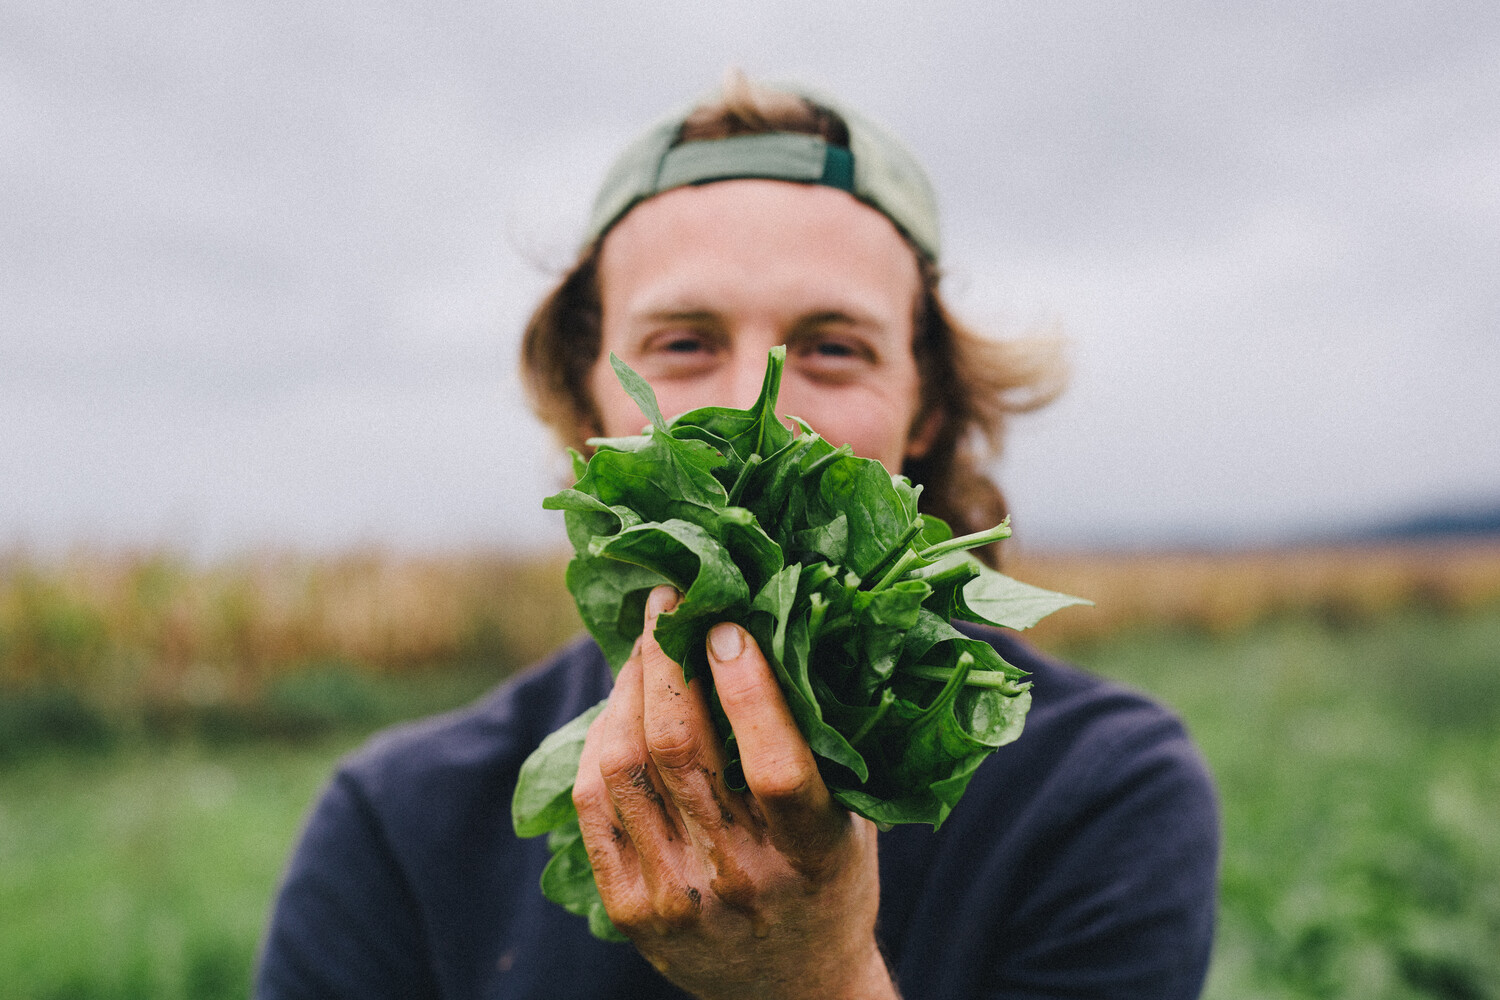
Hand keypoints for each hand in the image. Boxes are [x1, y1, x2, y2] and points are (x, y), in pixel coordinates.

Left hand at [573, 586, 897, 999]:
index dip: (748, 691)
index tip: (729, 624)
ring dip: (630, 687)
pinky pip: (595, 801)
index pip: (775, 770)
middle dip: (667, 660)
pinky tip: (621, 703)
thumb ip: (821, 746)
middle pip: (680, 751)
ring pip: (626, 766)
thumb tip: (778, 625)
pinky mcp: (629, 907)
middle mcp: (741, 881)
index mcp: (813, 858)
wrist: (791, 991)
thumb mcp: (851, 821)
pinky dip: (602, 736)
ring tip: (645, 644)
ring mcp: (676, 897)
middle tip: (669, 602)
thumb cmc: (830, 881)